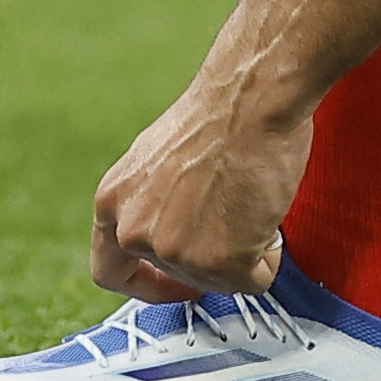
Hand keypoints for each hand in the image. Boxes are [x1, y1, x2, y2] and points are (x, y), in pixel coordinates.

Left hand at [90, 78, 310, 301]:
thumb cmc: (220, 114)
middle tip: (241, 229)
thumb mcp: (158, 158)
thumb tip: (175, 225)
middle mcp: (134, 232)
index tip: (178, 282)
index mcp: (113, 202)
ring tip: (256, 202)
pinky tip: (270, 216)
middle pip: (177, 274)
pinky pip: (254, 279)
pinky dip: (269, 256)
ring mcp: (174, 251)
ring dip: (244, 252)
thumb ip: (152, 200)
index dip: (146, 283)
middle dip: (212, 258)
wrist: (251, 97)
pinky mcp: (219, 261)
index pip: (110, 270)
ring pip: (218, 280)